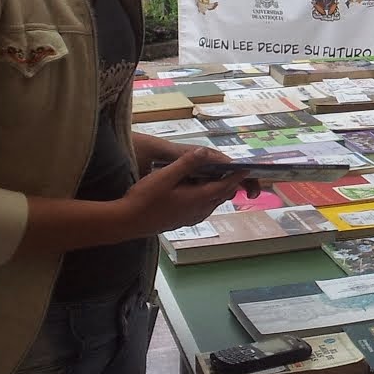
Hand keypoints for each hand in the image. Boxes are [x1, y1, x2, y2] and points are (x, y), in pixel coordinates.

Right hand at [118, 148, 258, 236]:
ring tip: (221, 179)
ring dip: (218, 191)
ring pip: (212, 203)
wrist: (126, 222)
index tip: (247, 168)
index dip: (236, 176)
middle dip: (230, 184)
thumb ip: (186, 163)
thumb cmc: (145, 198)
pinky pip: (202, 209)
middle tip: (237, 172)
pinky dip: (207, 199)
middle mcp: (198, 210)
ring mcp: (190, 218)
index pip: (224, 186)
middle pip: (221, 195)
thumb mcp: (165, 176)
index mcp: (198, 199)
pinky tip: (198, 193)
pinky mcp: (181, 221)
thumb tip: (205, 152)